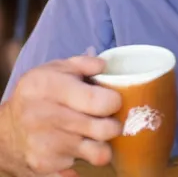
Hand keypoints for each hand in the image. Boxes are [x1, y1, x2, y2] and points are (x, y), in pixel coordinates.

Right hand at [6, 56, 121, 174]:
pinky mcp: (47, 168)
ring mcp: (45, 146)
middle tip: (110, 119)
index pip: (96, 101)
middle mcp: (45, 117)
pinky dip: (85, 158)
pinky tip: (79, 146)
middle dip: (114, 124)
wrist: (8, 130)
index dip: (114, 101)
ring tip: (96, 133)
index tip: (114, 100)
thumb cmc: (39, 94)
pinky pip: (82, 167)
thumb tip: (105, 67)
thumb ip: (84, 63)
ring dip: (102, 143)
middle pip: (102, 130)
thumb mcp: (55, 69)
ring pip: (98, 153)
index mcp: (48, 88)